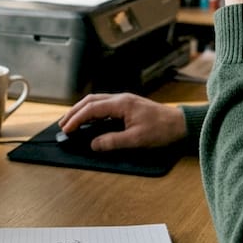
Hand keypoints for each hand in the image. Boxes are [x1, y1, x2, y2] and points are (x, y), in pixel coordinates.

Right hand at [58, 93, 186, 149]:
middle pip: (90, 101)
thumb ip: (113, 141)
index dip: (76, 119)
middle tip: (62, 125)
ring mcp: (124, 101)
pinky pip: (104, 105)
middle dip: (74, 112)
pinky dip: (92, 111)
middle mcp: (121, 98)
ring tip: (71, 121)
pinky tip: (89, 120)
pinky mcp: (128, 106)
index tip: (66, 130)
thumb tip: (94, 144)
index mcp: (121, 103)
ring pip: (96, 101)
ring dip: (82, 110)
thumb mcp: (137, 139)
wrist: (180, 124)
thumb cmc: (162, 129)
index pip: (92, 109)